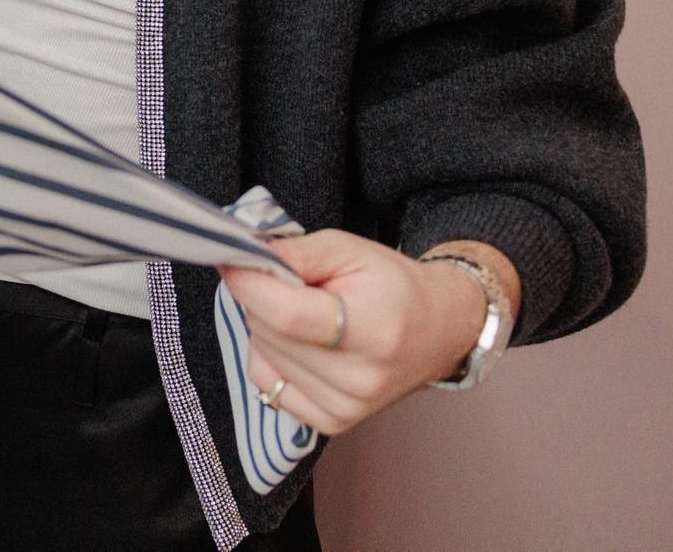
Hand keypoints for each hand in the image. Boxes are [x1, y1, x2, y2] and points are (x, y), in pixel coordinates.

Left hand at [216, 232, 504, 437]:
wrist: (438, 331)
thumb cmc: (393, 285)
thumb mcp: (350, 249)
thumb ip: (294, 253)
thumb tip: (241, 259)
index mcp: (372, 331)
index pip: (286, 316)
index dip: (249, 285)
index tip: (234, 260)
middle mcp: (360, 380)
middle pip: (269, 332)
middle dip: (263, 298)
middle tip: (296, 286)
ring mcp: (345, 408)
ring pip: (262, 354)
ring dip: (267, 327)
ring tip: (308, 315)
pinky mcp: (331, 423)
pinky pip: (266, 383)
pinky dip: (271, 356)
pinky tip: (300, 343)